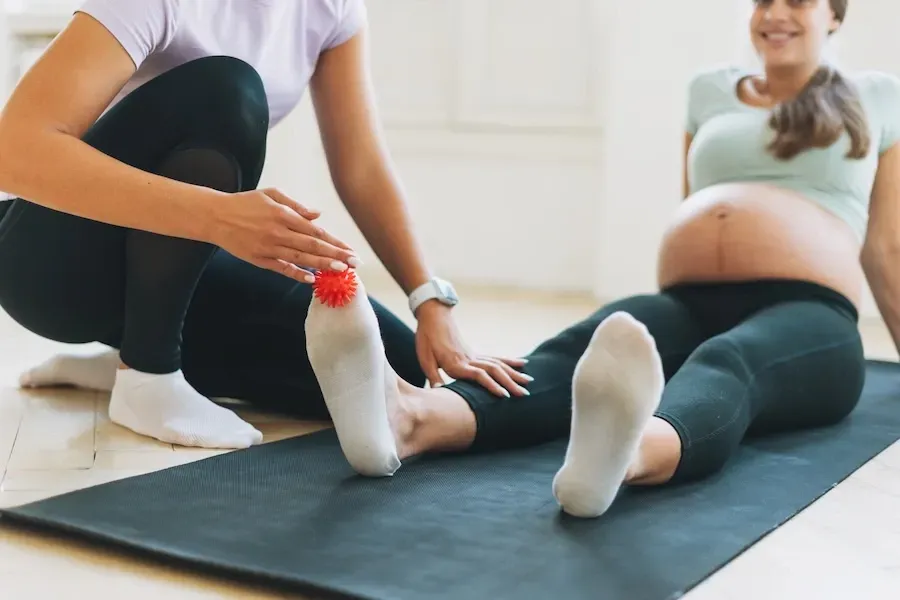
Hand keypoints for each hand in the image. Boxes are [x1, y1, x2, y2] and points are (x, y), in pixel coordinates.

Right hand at [208, 187, 359, 281]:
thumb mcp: (271, 195)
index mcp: (283, 215)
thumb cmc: (246, 203)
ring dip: (322, 266)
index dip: (335, 242)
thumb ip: (296, 206)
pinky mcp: (259, 259)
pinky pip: (281, 268)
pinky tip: (311, 279)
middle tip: (354, 264)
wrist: (215, 216)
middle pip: (313, 247)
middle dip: (336, 256)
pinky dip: (296, 274)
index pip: (316, 232)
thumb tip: (317, 215)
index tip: (350, 249)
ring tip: (341, 271)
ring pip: (300, 259)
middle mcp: (279, 232)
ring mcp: (269, 248)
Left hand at [414, 302, 531, 396]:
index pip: (479, 376)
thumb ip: (432, 375)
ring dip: (514, 373)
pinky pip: (495, 358)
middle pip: (494, 371)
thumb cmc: (426, 337)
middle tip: (524, 393)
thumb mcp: (424, 357)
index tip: (505, 396)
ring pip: (498, 364)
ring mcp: (474, 355)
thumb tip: (437, 391)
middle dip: (510, 383)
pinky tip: (522, 363)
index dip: (492, 386)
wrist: (433, 315)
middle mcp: (469, 359)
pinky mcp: (474, 353)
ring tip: (529, 381)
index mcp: (456, 363)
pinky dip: (510, 361)